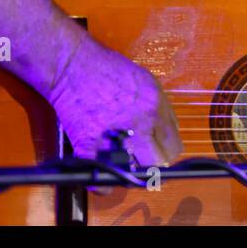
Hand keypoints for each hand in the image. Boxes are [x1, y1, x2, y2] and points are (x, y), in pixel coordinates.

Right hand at [47, 39, 182, 167]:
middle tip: (143, 161)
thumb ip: (159, 107)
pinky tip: (103, 178)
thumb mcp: (144, 80)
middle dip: (152, 164)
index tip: (159, 153)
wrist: (72, 64)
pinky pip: (100, 177)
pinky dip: (101, 183)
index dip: (165, 151)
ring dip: (129, 173)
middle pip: (160, 161)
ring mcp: (115, 134)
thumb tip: (166, 132)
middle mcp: (140, 121)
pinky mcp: (90, 143)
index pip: (174, 144)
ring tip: (124, 167)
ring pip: (135, 172)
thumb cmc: (105, 68)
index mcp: (155, 104)